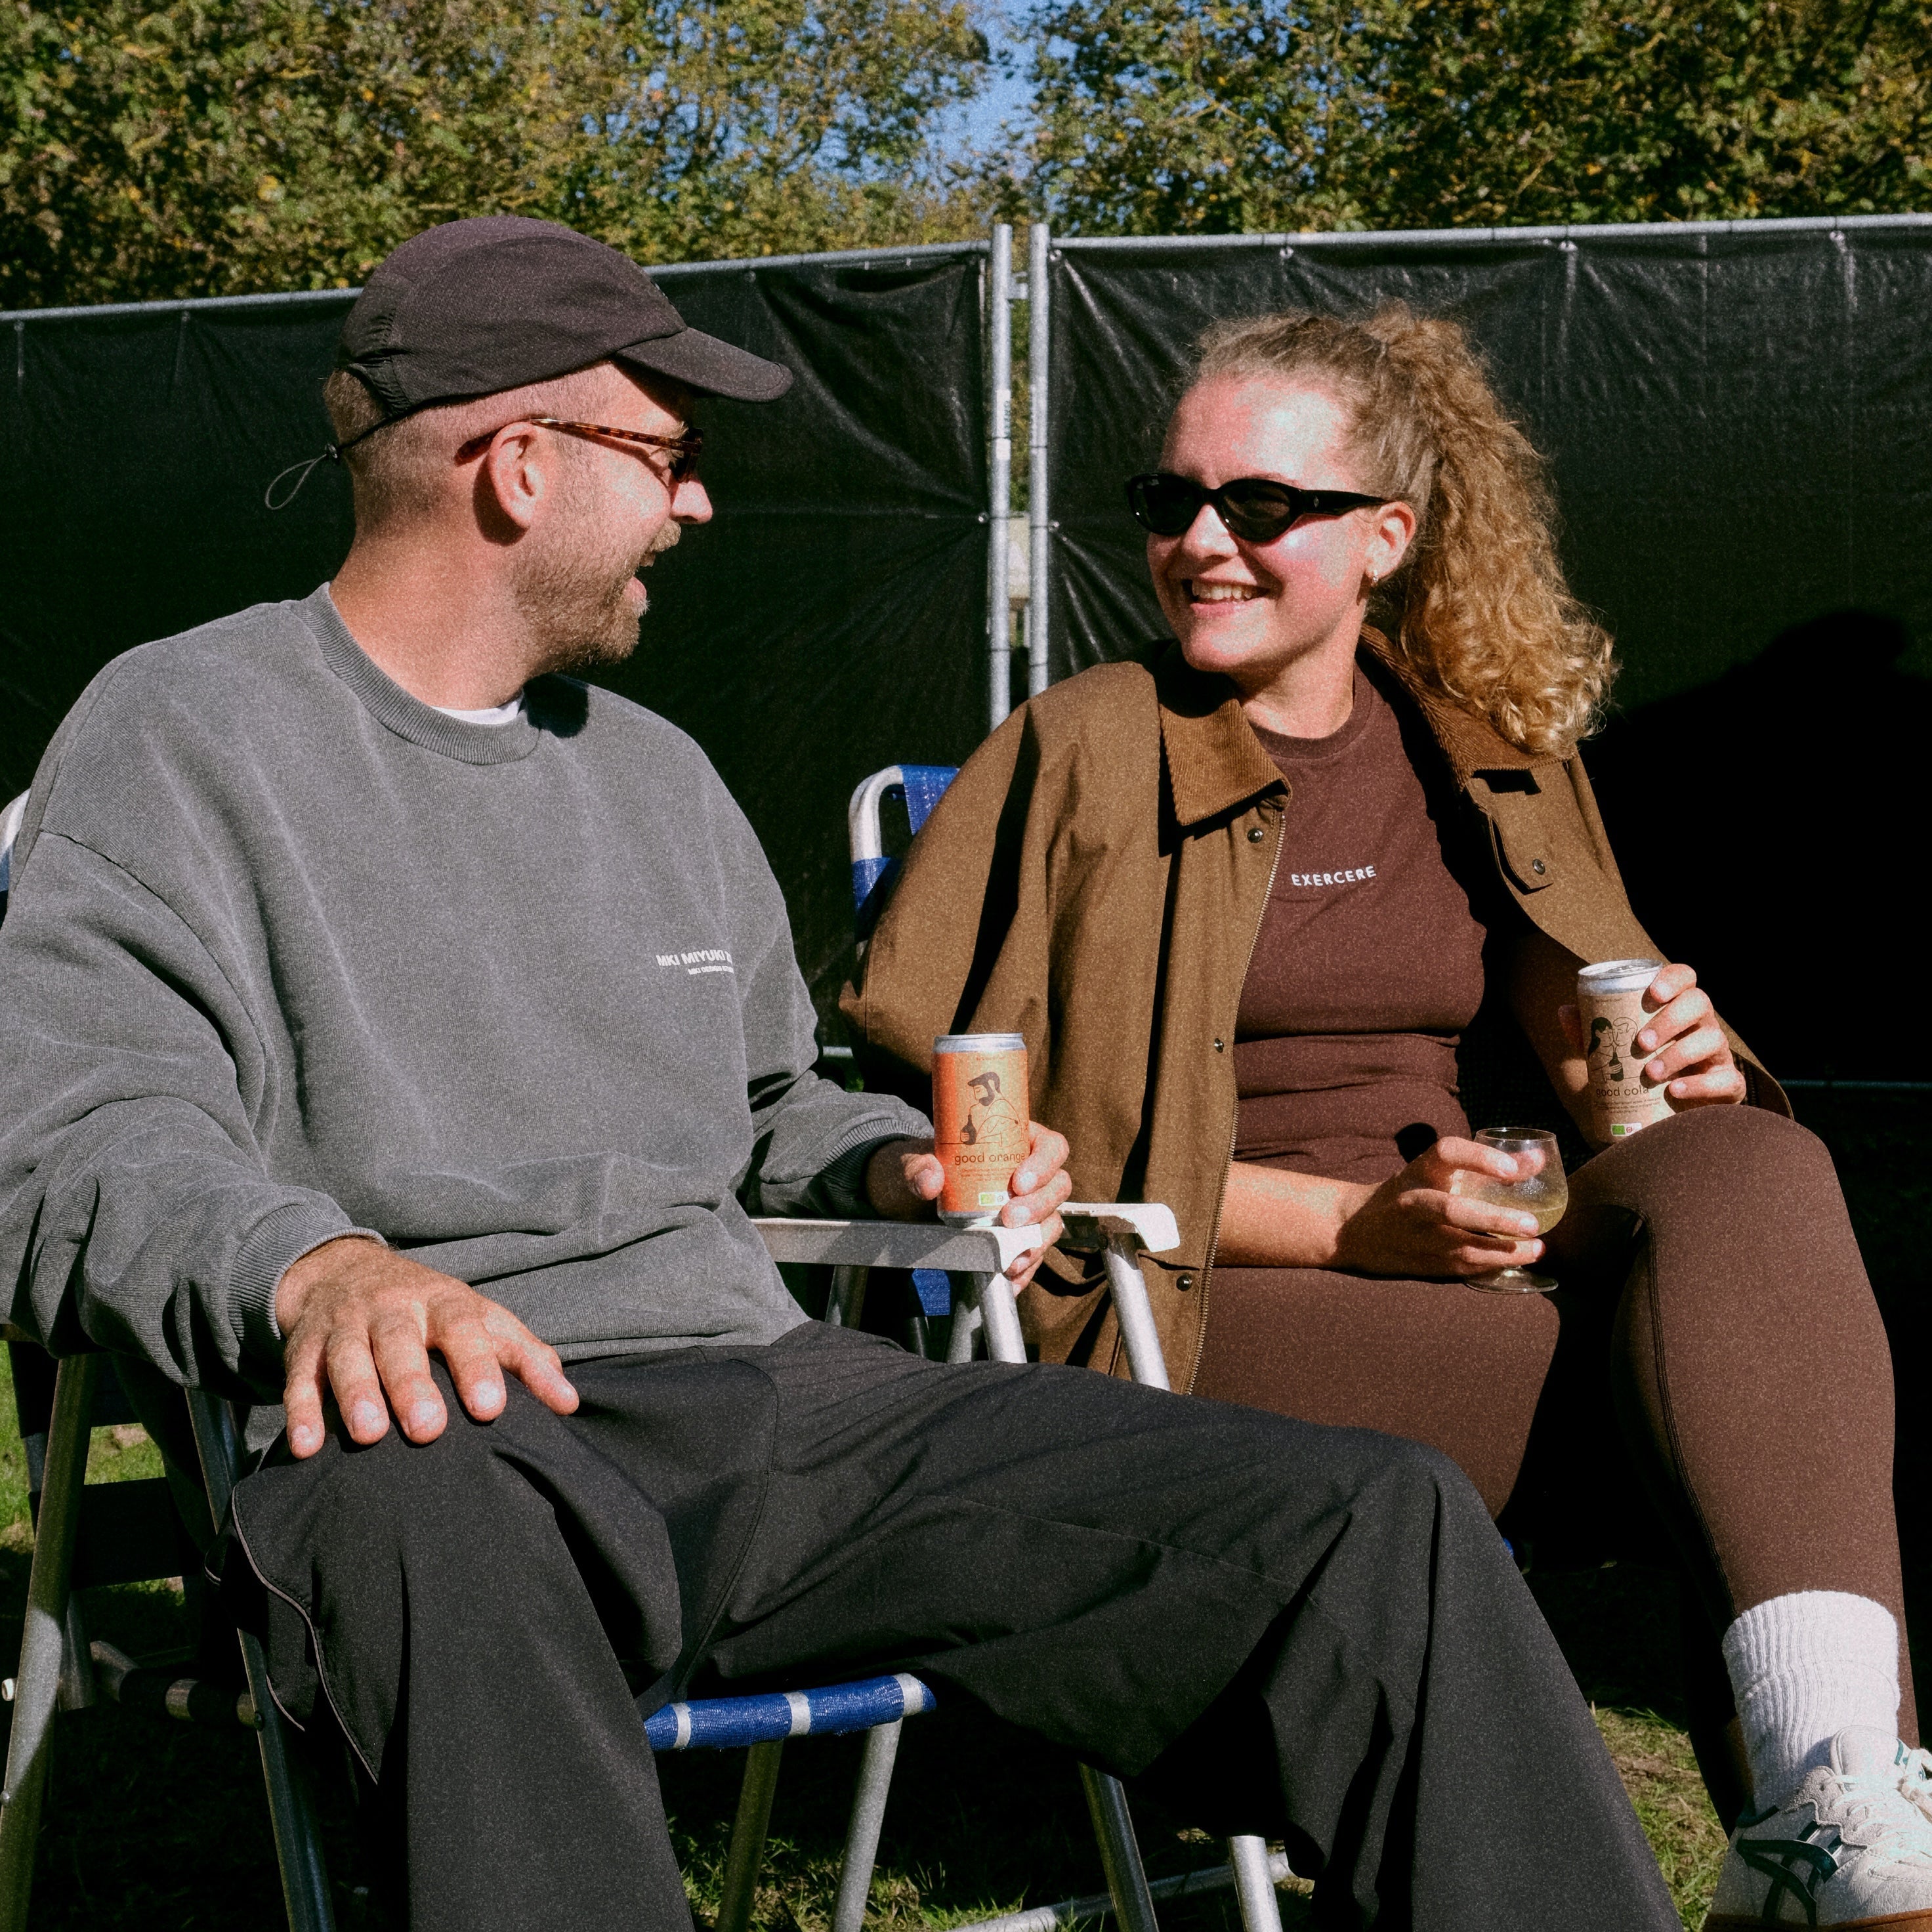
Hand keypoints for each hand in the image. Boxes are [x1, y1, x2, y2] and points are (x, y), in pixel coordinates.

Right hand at [276, 1236, 578, 1459]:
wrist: (346, 1270)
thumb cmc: (435, 1311)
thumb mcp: (482, 1320)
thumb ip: (526, 1358)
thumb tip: (570, 1404)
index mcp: (445, 1302)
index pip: (464, 1327)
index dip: (477, 1365)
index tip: (491, 1408)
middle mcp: (394, 1309)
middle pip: (401, 1341)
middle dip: (413, 1384)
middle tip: (428, 1429)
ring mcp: (347, 1325)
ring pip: (349, 1356)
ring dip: (357, 1394)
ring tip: (369, 1435)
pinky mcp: (307, 1347)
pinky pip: (300, 1377)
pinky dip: (301, 1410)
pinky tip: (306, 1446)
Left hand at [864, 1125, 1072, 1288]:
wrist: (907, 1200)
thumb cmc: (921, 1168)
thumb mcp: (913, 1160)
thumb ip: (918, 1166)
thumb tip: (930, 1181)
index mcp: (1017, 1143)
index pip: (1050, 1147)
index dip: (1043, 1164)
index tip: (1018, 1182)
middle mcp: (1030, 1176)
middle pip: (1057, 1187)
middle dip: (1038, 1206)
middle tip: (1009, 1219)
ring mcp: (1027, 1209)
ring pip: (1051, 1222)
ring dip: (1036, 1241)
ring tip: (1012, 1257)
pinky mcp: (1018, 1238)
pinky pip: (1032, 1253)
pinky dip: (1024, 1268)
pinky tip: (1009, 1278)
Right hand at [1332, 1136, 1551, 1278]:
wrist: (1356, 1230)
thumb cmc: (1409, 1192)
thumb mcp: (1435, 1172)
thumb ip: (1485, 1165)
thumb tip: (1537, 1160)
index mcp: (1417, 1171)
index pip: (1446, 1153)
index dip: (1479, 1158)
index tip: (1511, 1169)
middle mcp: (1413, 1203)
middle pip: (1452, 1210)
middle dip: (1494, 1219)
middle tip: (1533, 1223)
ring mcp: (1417, 1237)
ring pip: (1461, 1246)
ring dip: (1502, 1250)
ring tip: (1537, 1247)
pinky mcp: (1423, 1263)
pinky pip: (1463, 1266)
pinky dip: (1494, 1264)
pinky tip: (1521, 1258)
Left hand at [1559, 960, 1744, 1109]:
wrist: (1666, 1115)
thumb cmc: (1639, 1072)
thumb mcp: (1612, 1052)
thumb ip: (1590, 1033)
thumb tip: (1565, 1010)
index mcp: (1677, 1009)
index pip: (1685, 979)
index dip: (1673, 979)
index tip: (1652, 993)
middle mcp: (1702, 1025)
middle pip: (1699, 1003)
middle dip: (1670, 1019)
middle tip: (1641, 1042)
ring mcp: (1718, 1054)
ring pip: (1713, 1039)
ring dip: (1679, 1054)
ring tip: (1650, 1073)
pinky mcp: (1728, 1083)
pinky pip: (1725, 1079)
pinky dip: (1700, 1084)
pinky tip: (1676, 1090)